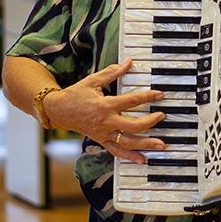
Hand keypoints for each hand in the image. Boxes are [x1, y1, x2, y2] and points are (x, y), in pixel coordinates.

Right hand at [43, 58, 166, 163]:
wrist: (58, 111)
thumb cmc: (76, 94)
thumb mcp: (93, 80)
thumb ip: (113, 72)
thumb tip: (128, 62)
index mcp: (105, 105)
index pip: (131, 101)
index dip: (148, 97)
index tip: (160, 95)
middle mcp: (106, 122)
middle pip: (132, 126)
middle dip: (150, 122)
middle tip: (162, 116)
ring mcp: (104, 134)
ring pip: (127, 143)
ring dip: (145, 144)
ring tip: (160, 145)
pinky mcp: (101, 141)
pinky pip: (116, 151)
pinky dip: (130, 156)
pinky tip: (142, 159)